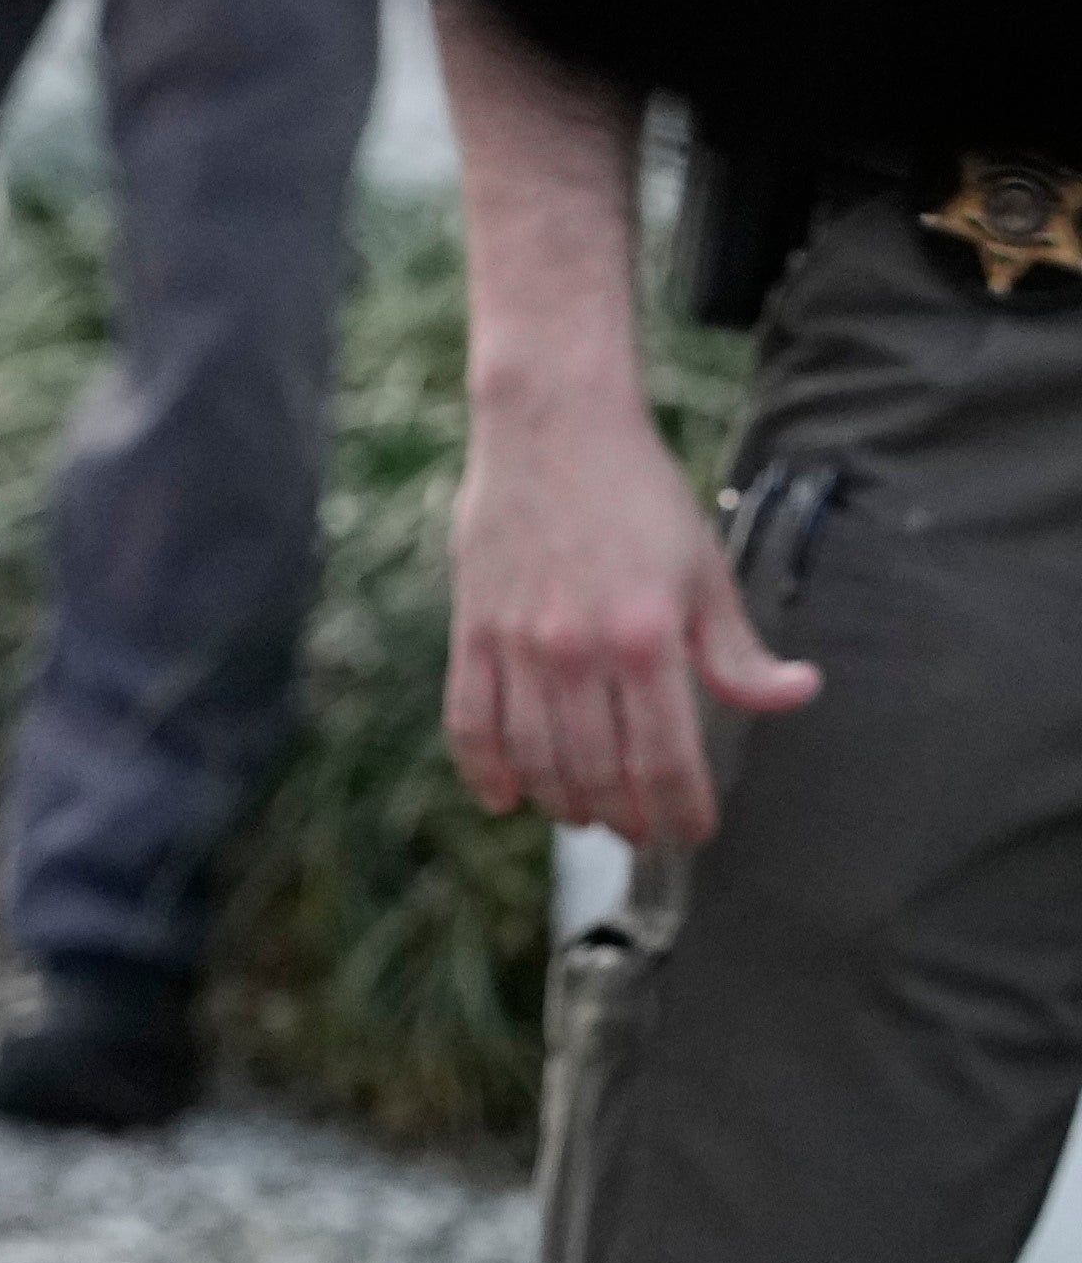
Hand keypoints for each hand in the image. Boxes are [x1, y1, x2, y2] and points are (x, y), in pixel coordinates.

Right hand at [447, 382, 818, 847]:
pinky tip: (504, 798)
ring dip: (562, 802)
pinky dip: (484, 770)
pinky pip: (469, 720)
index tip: (691, 831)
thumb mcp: (704, 569)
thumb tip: (794, 695)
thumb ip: (738, 649)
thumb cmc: (637, 494)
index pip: (665, 758)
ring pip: (535, 758)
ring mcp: (517, 643)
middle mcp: (578, 651)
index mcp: (648, 638)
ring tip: (585, 817)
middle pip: (597, 772)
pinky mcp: (471, 629)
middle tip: (640, 835)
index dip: (680, 809)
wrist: (552, 426)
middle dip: (624, 819)